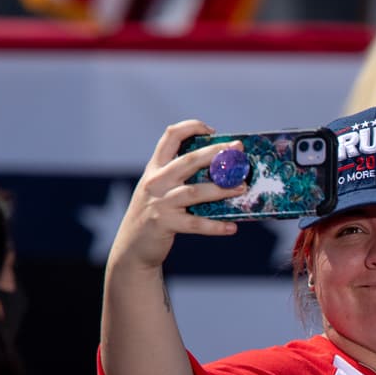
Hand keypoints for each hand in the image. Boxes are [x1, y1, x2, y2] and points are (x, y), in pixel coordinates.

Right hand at [107, 120, 244, 271]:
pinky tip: (232, 228)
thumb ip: (180, 177)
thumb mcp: (160, 190)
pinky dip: (215, 226)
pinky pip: (195, 224)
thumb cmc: (155, 215)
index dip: (191, 127)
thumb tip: (222, 172)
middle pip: (189, 161)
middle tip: (238, 149)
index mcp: (155, 168)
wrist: (132, 247)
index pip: (170, 136)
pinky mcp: (164, 223)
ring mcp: (159, 202)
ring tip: (243, 187)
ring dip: (221, 189)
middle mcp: (156, 181)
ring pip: (194, 192)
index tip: (212, 130)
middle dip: (216, 153)